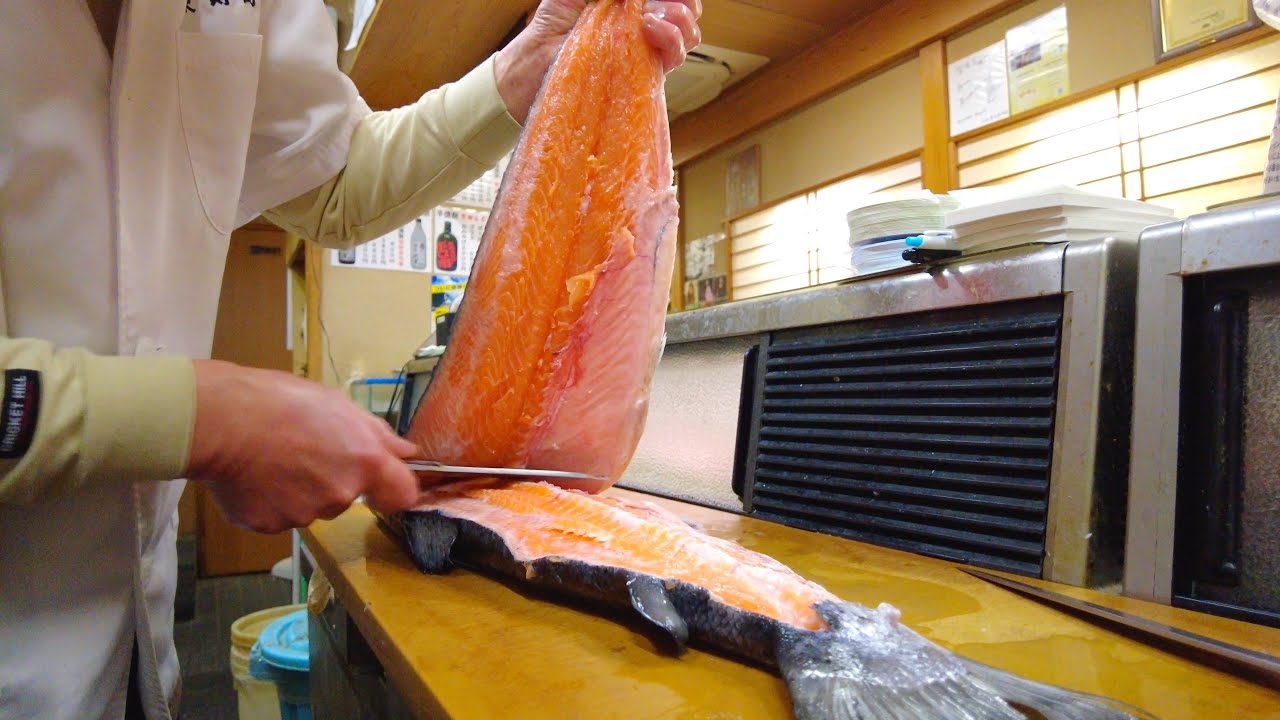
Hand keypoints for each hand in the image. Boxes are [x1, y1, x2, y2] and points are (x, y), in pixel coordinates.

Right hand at [186, 360, 420, 533]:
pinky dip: (269, 500)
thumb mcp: (337, 403)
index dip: (393, 488)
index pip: (402, 495)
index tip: (381, 482)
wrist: (221, 420)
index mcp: (365, 461)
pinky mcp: (270, 525)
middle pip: (348, 497)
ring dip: (299, 490)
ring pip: (311, 507)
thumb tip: (406, 451)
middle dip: (333, 479)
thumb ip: (377, 433)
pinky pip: (278, 516)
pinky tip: (256, 474)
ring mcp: (304, 514)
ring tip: (273, 458)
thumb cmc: (278, 402)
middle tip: (303, 450)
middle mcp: (340, 494)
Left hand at [496, 0, 702, 122]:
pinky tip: (650, 30)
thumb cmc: (550, 26)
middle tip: (660, 4)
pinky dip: (669, 43)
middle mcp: (643, 33)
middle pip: (686, 18)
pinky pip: (668, 64)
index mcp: (631, 9)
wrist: (530, 68)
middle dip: (684, 6)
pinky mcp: (639, 81)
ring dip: (679, 23)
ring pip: (685, 40)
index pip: (672, 1)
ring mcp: (643, 57)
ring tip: (654, 19)